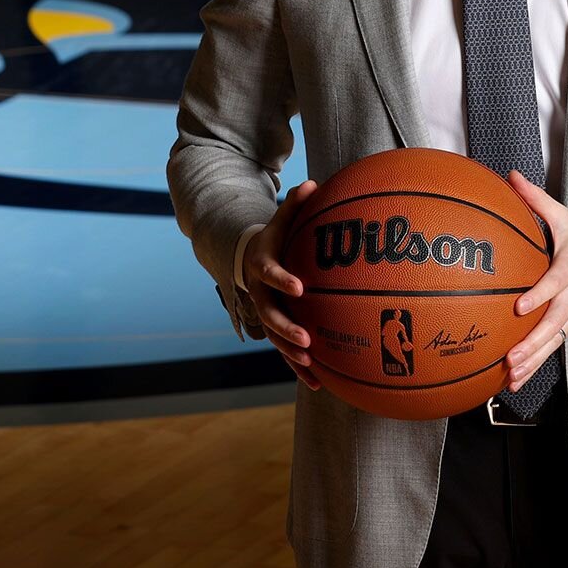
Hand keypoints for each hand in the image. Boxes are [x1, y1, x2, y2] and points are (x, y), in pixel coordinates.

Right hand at [243, 178, 321, 389]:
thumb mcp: (280, 219)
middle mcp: (259, 293)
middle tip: (306, 338)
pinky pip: (285, 350)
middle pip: (269, 313)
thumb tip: (313, 183)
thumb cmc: (274, 237)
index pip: (270, 273)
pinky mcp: (274, 327)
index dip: (282, 280)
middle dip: (285, 327)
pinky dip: (298, 367)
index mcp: (261, 265)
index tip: (300, 287)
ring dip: (290, 352)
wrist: (250, 258)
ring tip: (309, 363)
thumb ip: (295, 204)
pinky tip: (317, 384)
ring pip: (275, 337)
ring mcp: (265, 312)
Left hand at [501, 170, 567, 391]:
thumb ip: (536, 199)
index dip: (539, 296)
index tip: (520, 307)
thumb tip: (509, 176)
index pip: (555, 283)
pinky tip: (516, 380)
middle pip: (554, 323)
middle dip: (532, 343)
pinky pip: (554, 347)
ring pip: (554, 341)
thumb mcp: (565, 217)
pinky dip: (536, 365)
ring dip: (533, 361)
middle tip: (511, 357)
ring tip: (511, 376)